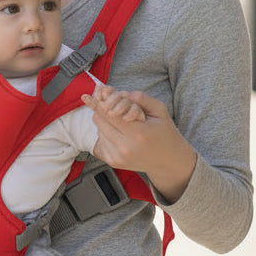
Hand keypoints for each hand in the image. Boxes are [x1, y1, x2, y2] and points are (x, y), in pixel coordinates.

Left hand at [83, 87, 195, 202]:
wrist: (169, 161)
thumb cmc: (165, 132)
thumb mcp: (160, 110)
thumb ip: (141, 98)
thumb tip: (119, 93)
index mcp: (138, 133)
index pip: (110, 114)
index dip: (98, 103)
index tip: (85, 96)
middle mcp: (125, 148)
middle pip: (100, 121)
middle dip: (102, 109)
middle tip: (110, 104)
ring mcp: (118, 157)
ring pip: (99, 130)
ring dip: (105, 121)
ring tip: (122, 122)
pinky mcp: (113, 162)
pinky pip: (101, 140)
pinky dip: (106, 133)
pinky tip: (120, 133)